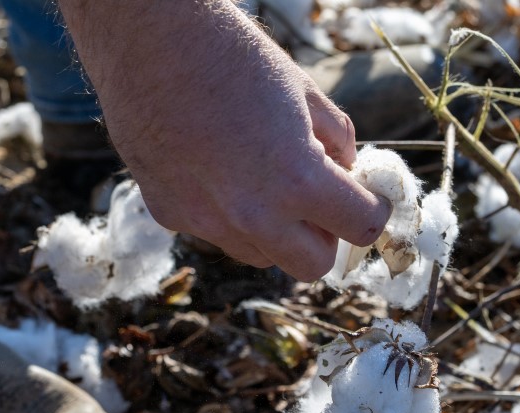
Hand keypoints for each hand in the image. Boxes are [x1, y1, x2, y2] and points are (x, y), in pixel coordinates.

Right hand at [60, 0, 391, 280]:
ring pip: (260, 255)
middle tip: (317, 200)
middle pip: (312, 266)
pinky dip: (225, 213)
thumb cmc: (231, 53)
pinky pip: (213, 232)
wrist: (148, 39)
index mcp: (297, 180)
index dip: (370, 208)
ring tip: (260, 178)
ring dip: (274, 231)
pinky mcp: (168, 214)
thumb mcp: (303, 89)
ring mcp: (205, 220)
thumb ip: (335, 141)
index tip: (363, 194)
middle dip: (324, 237)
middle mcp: (251, 215)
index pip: (362, 228)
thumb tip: (344, 172)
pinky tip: (213, 167)